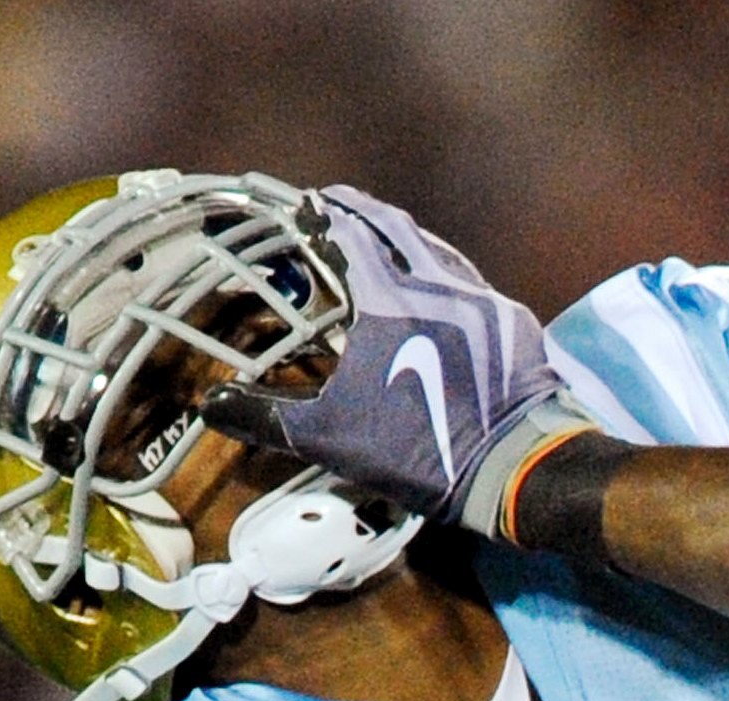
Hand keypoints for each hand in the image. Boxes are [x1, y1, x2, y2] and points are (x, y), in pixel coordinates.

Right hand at [201, 185, 594, 533]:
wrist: (517, 470)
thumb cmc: (421, 453)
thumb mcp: (332, 438)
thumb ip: (267, 417)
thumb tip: (211, 404)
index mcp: (389, 300)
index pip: (349, 235)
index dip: (325, 216)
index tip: (308, 205)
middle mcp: (438, 285)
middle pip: (397, 228)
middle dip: (365, 211)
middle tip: (341, 202)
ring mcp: (484, 300)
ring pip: (440, 251)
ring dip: (409, 239)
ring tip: (388, 237)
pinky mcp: (516, 323)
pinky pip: (474, 283)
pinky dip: (448, 273)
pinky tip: (444, 287)